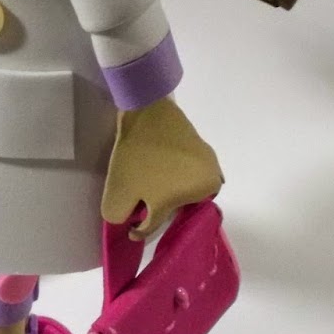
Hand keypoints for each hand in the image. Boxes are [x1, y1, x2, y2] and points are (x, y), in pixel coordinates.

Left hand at [100, 96, 223, 240]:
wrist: (144, 105)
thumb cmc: (139, 153)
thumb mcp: (120, 192)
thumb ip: (121, 216)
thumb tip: (127, 223)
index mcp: (204, 191)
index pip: (166, 221)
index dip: (143, 227)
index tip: (130, 227)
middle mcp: (213, 177)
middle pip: (177, 206)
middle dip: (156, 207)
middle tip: (135, 200)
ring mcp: (206, 158)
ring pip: (178, 188)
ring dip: (160, 189)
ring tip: (139, 182)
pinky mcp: (196, 144)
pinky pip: (180, 170)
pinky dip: (165, 173)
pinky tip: (148, 168)